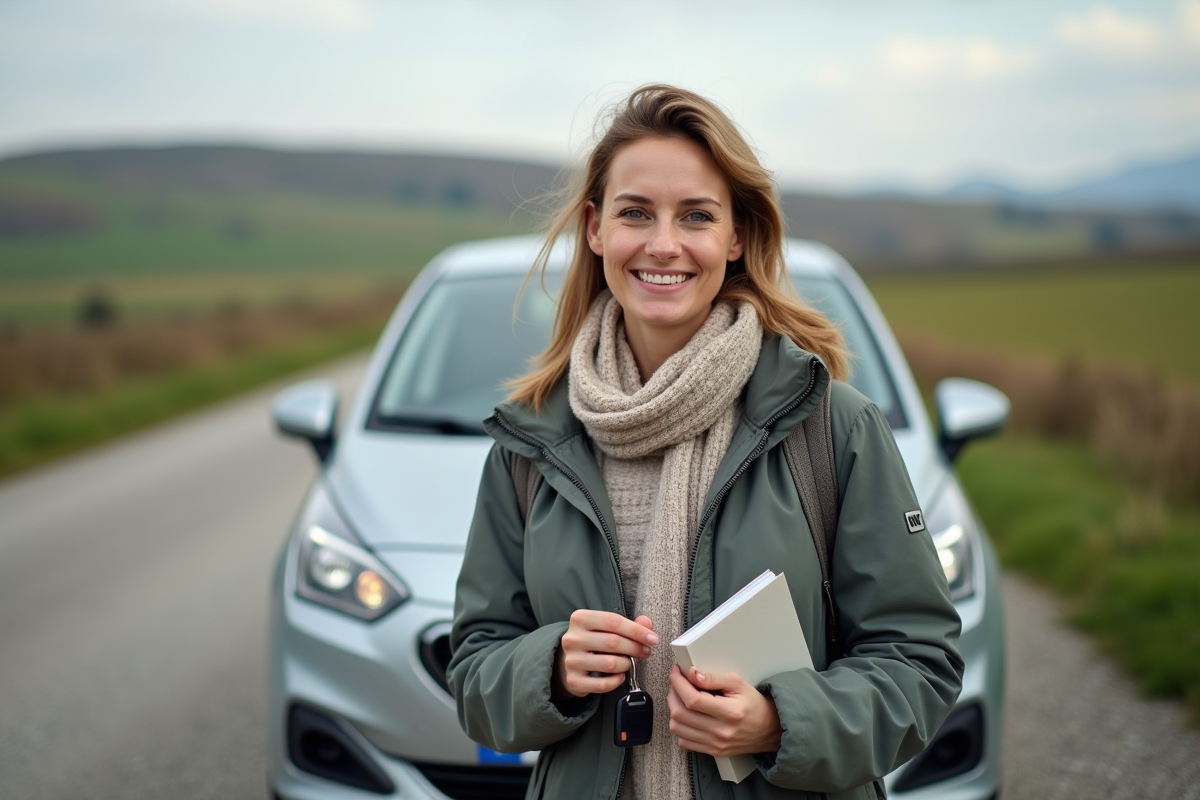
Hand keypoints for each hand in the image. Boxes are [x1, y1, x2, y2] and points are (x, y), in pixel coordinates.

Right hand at [553, 612, 656, 698]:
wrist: (566, 661)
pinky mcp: (573, 680)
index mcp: (580, 619)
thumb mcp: (605, 627)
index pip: (613, 621)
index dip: (637, 630)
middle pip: (613, 642)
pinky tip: (620, 676)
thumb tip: (646, 622)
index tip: (653, 639)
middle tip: (646, 652)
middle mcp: (572, 638)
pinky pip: (603, 684)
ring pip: (609, 664)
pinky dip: (617, 681)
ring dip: (626, 664)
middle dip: (635, 648)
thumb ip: (628, 624)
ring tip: (629, 663)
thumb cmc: (592, 641)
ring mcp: (571, 661)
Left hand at [667, 665, 782, 756]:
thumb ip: (713, 677)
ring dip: (673, 709)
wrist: (768, 730)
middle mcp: (721, 731)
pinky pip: (684, 742)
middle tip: (677, 683)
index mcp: (729, 712)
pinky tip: (686, 716)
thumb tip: (692, 674)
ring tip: (680, 698)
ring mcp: (715, 744)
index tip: (676, 672)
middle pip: (681, 714)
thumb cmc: (753, 704)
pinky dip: (679, 727)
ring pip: (678, 728)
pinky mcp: (712, 751)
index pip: (693, 699)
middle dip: (672, 694)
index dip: (678, 683)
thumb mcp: (738, 683)